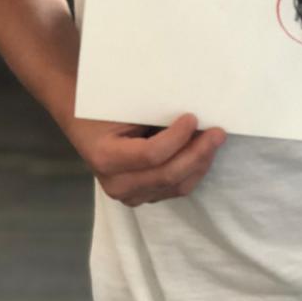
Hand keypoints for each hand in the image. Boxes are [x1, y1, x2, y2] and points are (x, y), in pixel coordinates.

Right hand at [67, 113, 225, 206]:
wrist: (83, 121)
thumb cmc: (105, 107)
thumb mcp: (123, 105)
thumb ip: (154, 110)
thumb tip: (194, 113)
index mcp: (106, 158)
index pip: (151, 155)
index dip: (177, 138)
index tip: (193, 117)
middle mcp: (116, 184)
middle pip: (167, 175)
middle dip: (198, 153)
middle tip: (218, 132)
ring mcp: (129, 195)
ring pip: (175, 187)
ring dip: (199, 163)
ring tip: (213, 140)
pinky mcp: (142, 195)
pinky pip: (174, 189)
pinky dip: (192, 171)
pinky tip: (201, 152)